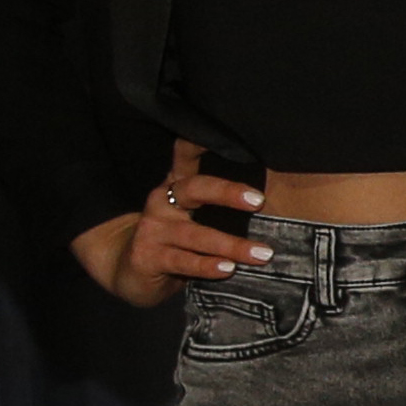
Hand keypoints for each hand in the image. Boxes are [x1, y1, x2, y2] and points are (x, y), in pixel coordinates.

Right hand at [67, 140, 273, 307]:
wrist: (130, 272)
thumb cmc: (175, 239)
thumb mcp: (194, 215)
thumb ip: (221, 201)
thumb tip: (275, 197)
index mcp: (177, 186)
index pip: (185, 154)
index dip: (199, 141)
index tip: (226, 134)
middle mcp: (161, 201)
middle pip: (195, 188)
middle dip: (228, 192)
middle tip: (260, 201)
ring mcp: (151, 228)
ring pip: (195, 233)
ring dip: (231, 245)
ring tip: (261, 254)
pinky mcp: (146, 256)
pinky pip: (183, 260)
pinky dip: (208, 265)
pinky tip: (227, 269)